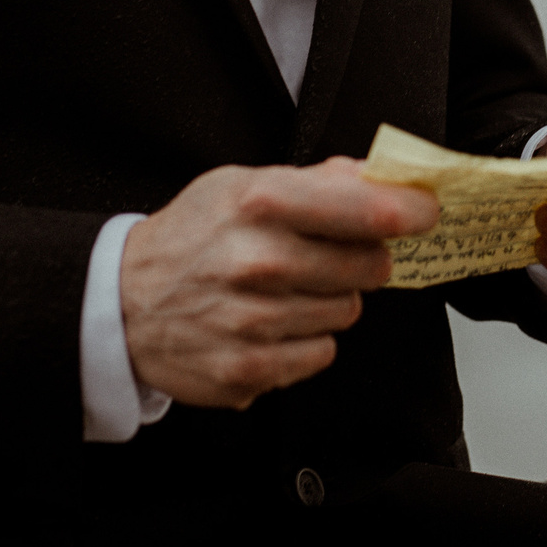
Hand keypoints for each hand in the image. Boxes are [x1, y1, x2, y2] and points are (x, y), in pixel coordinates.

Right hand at [119, 157, 439, 409]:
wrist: (121, 303)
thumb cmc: (191, 237)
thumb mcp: (241, 185)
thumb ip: (316, 180)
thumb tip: (380, 176)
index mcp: (260, 203)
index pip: (368, 211)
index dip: (410, 211)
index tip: (425, 212)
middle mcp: (259, 263)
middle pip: (369, 265)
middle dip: (361, 257)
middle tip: (329, 253)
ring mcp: (254, 321)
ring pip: (349, 312)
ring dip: (330, 300)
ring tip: (285, 288)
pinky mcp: (249, 370)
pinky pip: (321, 353)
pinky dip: (305, 340)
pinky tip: (270, 323)